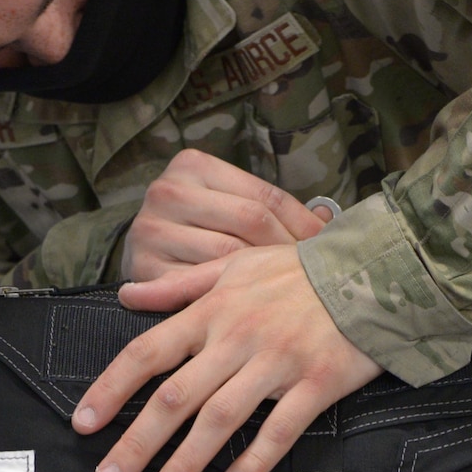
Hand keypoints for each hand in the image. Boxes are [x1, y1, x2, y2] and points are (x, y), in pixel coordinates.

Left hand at [72, 244, 382, 471]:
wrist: (372, 271)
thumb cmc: (299, 271)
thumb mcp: (234, 266)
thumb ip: (178, 286)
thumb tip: (128, 296)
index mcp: (213, 311)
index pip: (148, 353)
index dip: (111, 390)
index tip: (84, 423)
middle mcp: (237, 338)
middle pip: (175, 398)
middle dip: (137, 443)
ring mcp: (277, 363)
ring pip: (220, 420)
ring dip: (185, 462)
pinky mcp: (316, 384)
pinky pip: (279, 430)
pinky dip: (253, 463)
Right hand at [120, 149, 330, 283]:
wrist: (142, 252)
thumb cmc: (198, 226)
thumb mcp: (230, 203)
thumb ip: (270, 208)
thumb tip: (329, 219)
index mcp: (193, 165)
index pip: (264, 196)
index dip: (302, 222)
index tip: (329, 246)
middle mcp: (168, 192)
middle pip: (249, 221)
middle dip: (288, 249)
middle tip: (317, 273)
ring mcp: (152, 230)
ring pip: (228, 256)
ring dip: (265, 277)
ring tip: (296, 290)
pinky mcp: (145, 270)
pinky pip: (201, 287)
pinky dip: (232, 298)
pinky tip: (257, 307)